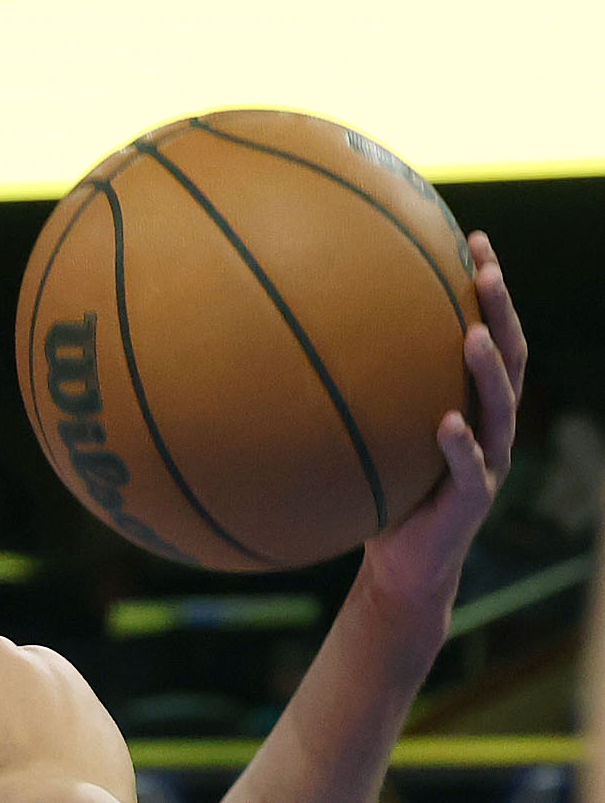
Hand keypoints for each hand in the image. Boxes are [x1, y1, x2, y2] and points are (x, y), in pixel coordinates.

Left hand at [360, 228, 525, 617]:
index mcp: (473, 401)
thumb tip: (294, 333)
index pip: (490, 330)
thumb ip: (357, 390)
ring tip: (473, 337)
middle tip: (486, 271)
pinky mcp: (471, 502)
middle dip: (501, 311)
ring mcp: (487, 463)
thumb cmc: (382, 489)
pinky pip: (469, 470)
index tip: (472, 237)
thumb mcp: (371, 433)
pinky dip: (458, 446)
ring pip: (500, 409)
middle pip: (509, 357)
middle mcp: (490, 425)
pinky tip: (446, 423)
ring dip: (488, 372)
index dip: (489, 287)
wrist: (403, 565)